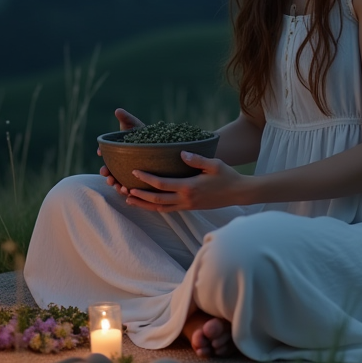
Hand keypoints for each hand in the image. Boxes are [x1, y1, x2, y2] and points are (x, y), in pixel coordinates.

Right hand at [97, 108, 143, 195]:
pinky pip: (130, 189)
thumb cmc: (144, 134)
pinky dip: (127, 192)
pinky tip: (129, 192)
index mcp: (117, 153)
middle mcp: (120, 164)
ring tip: (119, 187)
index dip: (102, 157)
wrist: (160, 143)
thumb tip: (118, 110)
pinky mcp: (137, 181)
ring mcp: (128, 174)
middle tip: (108, 178)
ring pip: (118, 183)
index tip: (100, 155)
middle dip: (107, 176)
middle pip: (110, 172)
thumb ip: (126, 119)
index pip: (106, 158)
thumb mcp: (135, 126)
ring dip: (116, 186)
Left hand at [125, 151, 247, 212]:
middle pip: (156, 200)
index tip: (134, 172)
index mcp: (189, 187)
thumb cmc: (227, 176)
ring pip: (159, 208)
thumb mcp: (214, 164)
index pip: (162, 184)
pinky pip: (168, 209)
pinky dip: (155, 207)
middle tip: (123, 189)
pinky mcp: (189, 208)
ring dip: (143, 205)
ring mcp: (187, 206)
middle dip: (138, 195)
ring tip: (128, 199)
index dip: (146, 179)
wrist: (238, 193)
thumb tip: (181, 153)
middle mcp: (185, 199)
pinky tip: (146, 203)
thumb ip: (197, 159)